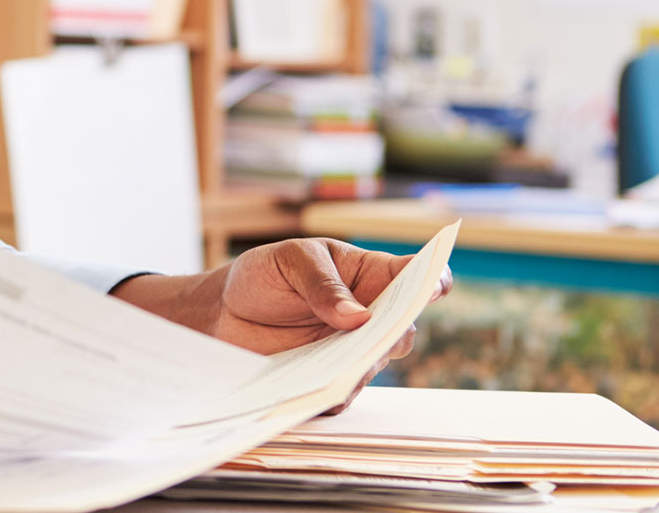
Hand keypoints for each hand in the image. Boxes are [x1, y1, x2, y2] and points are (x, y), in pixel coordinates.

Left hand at [113, 238, 451, 409]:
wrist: (224, 312)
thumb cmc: (266, 275)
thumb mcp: (289, 261)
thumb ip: (322, 284)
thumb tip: (358, 317)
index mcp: (370, 275)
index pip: (414, 278)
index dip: (432, 282)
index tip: (434, 285)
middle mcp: (371, 318)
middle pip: (402, 330)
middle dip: (393, 331)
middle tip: (372, 330)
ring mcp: (353, 353)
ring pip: (373, 366)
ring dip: (358, 366)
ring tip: (334, 364)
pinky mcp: (330, 383)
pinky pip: (340, 396)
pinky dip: (328, 393)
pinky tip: (308, 389)